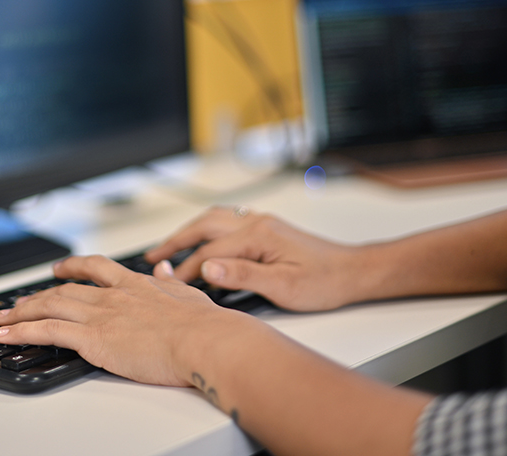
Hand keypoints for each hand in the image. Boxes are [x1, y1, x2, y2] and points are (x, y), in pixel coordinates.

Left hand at [0, 255, 252, 386]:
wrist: (207, 341)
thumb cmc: (206, 326)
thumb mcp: (188, 294)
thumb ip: (170, 284)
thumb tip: (164, 271)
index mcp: (136, 285)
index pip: (96, 269)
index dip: (74, 268)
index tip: (60, 269)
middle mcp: (113, 296)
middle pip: (64, 290)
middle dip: (37, 296)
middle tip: (17, 302)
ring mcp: (101, 315)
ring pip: (50, 307)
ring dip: (21, 313)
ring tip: (2, 319)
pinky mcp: (93, 338)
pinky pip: (47, 332)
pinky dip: (21, 332)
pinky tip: (5, 335)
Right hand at [144, 207, 364, 311]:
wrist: (354, 272)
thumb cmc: (324, 282)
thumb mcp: (283, 286)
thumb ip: (243, 276)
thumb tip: (208, 268)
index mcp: (258, 235)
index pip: (210, 251)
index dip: (186, 269)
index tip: (170, 284)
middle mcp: (257, 222)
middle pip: (204, 225)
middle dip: (175, 240)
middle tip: (152, 256)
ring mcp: (262, 222)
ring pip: (214, 219)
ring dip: (188, 231)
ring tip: (168, 246)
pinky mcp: (267, 228)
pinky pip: (227, 221)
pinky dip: (206, 229)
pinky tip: (201, 239)